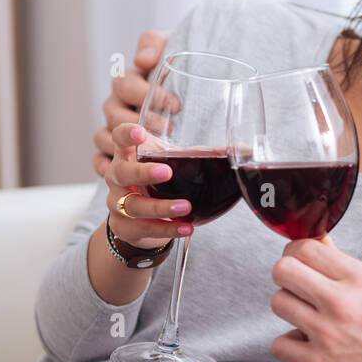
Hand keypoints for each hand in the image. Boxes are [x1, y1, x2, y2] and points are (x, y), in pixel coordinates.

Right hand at [93, 29, 169, 178]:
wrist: (185, 92)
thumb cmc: (176, 71)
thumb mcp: (169, 47)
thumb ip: (153, 44)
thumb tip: (143, 59)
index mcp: (125, 82)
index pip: (125, 86)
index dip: (147, 94)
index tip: (175, 103)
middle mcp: (115, 106)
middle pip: (113, 115)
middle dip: (137, 124)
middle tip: (167, 129)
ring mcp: (111, 129)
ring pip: (103, 138)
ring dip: (123, 148)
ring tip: (150, 156)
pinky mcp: (114, 153)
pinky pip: (99, 161)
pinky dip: (106, 168)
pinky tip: (122, 177)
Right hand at [103, 121, 195, 250]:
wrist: (141, 220)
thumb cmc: (157, 183)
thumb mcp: (173, 164)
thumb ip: (201, 155)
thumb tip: (243, 149)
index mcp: (129, 154)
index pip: (119, 137)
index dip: (126, 134)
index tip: (141, 133)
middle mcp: (118, 176)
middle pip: (121, 171)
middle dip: (143, 172)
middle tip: (166, 172)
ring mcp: (117, 202)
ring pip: (133, 205)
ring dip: (161, 206)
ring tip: (186, 206)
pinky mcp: (124, 226)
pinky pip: (143, 228)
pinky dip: (167, 228)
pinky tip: (186, 227)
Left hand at [270, 237, 361, 361]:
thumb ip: (350, 270)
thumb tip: (324, 248)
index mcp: (361, 280)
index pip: (307, 248)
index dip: (296, 252)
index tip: (298, 260)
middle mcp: (341, 302)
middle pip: (283, 270)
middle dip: (287, 275)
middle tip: (296, 285)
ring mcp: (327, 334)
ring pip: (278, 303)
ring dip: (289, 309)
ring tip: (307, 318)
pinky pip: (280, 345)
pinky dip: (291, 345)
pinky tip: (308, 346)